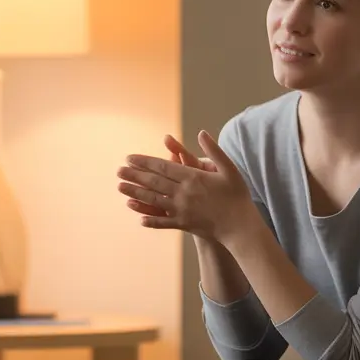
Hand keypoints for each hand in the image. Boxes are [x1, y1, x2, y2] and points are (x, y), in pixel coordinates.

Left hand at [116, 129, 255, 241]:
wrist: (241, 226)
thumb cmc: (237, 196)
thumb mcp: (229, 169)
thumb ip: (214, 150)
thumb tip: (201, 132)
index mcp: (193, 177)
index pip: (163, 167)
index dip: (145, 162)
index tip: (130, 157)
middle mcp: (184, 193)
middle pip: (154, 182)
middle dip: (135, 175)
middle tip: (118, 170)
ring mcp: (182, 210)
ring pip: (154, 200)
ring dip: (135, 194)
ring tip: (121, 188)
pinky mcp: (184, 224)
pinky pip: (163, 222)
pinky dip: (151, 220)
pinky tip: (139, 219)